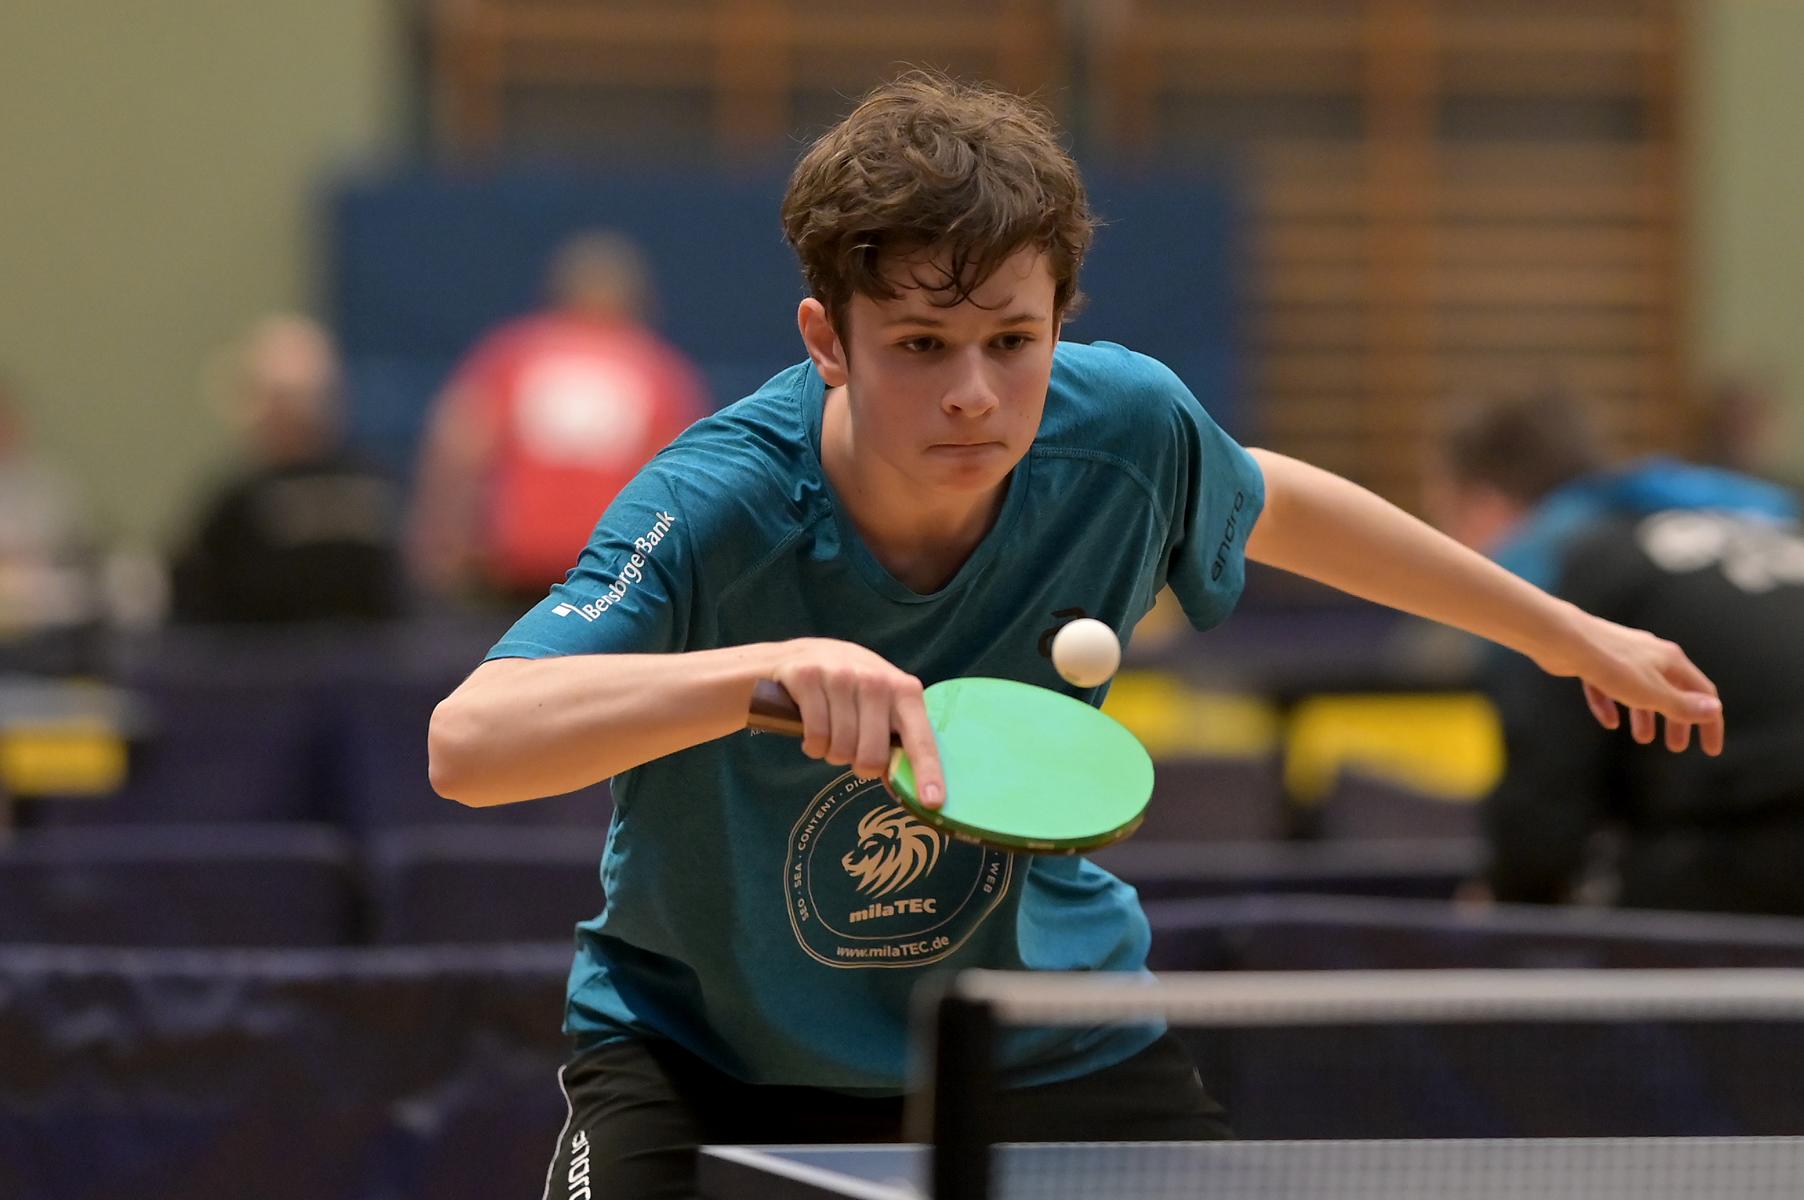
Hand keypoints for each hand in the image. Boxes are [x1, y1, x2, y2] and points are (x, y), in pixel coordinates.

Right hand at [770, 639, 946, 807]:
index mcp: (902, 689)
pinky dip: (812, 745)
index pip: (920, 737)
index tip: (933, 803)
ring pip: (840, 749)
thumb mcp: (876, 701)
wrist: (790, 656)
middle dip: (858, 764)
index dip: (928, 772)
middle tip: (850, 749)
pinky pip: (815, 736)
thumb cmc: (843, 687)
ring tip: (828, 734)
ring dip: (830, 753)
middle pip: (872, 756)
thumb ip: (893, 736)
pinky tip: (811, 731)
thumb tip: (909, 788)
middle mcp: (875, 679)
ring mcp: (840, 675)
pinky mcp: (807, 676)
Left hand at [1529, 607, 1723, 754]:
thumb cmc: (1610, 665)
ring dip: (1645, 716)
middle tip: (1675, 748)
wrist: (1564, 639)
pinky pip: (1609, 688)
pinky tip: (1609, 722)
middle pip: (1673, 691)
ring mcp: (1622, 656)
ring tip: (1642, 739)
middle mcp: (1651, 655)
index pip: (1703, 693)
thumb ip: (1682, 705)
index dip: (1710, 722)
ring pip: (1641, 691)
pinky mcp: (1596, 661)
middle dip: (1676, 721)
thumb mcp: (1651, 693)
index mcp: (1671, 660)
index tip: (1710, 751)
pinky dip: (1612, 705)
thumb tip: (1714, 710)